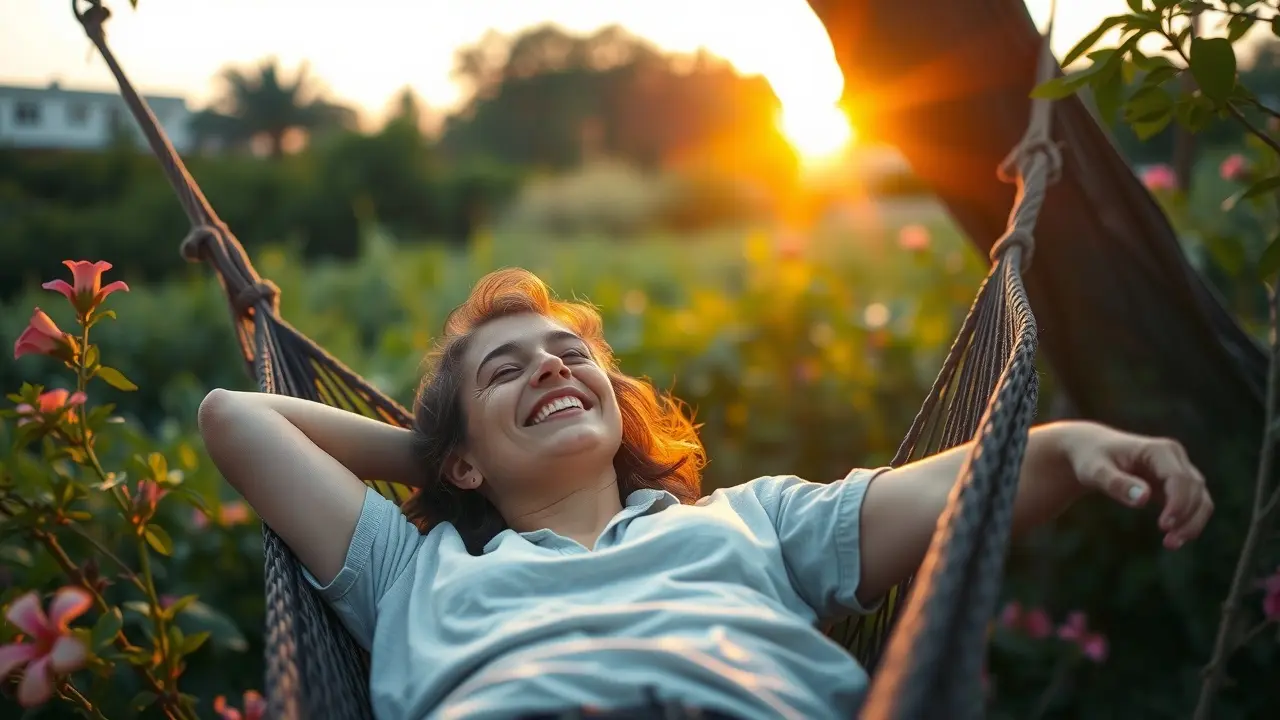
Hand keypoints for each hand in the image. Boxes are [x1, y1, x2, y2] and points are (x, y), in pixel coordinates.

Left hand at [1058, 422, 1212, 549]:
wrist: (1092, 450)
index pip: (1180, 478)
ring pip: (1201, 498)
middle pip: (1196, 489)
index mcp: (1159, 450)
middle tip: (1169, 543)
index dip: (1178, 503)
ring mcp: (1179, 470)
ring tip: (1172, 544)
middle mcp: (1175, 457)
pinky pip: (1193, 505)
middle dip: (1187, 518)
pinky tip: (1173, 539)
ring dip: (1192, 523)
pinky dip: (1188, 522)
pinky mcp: (1176, 485)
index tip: (1163, 526)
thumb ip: (1116, 483)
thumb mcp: (1094, 471)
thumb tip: (1143, 499)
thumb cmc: (1091, 459)